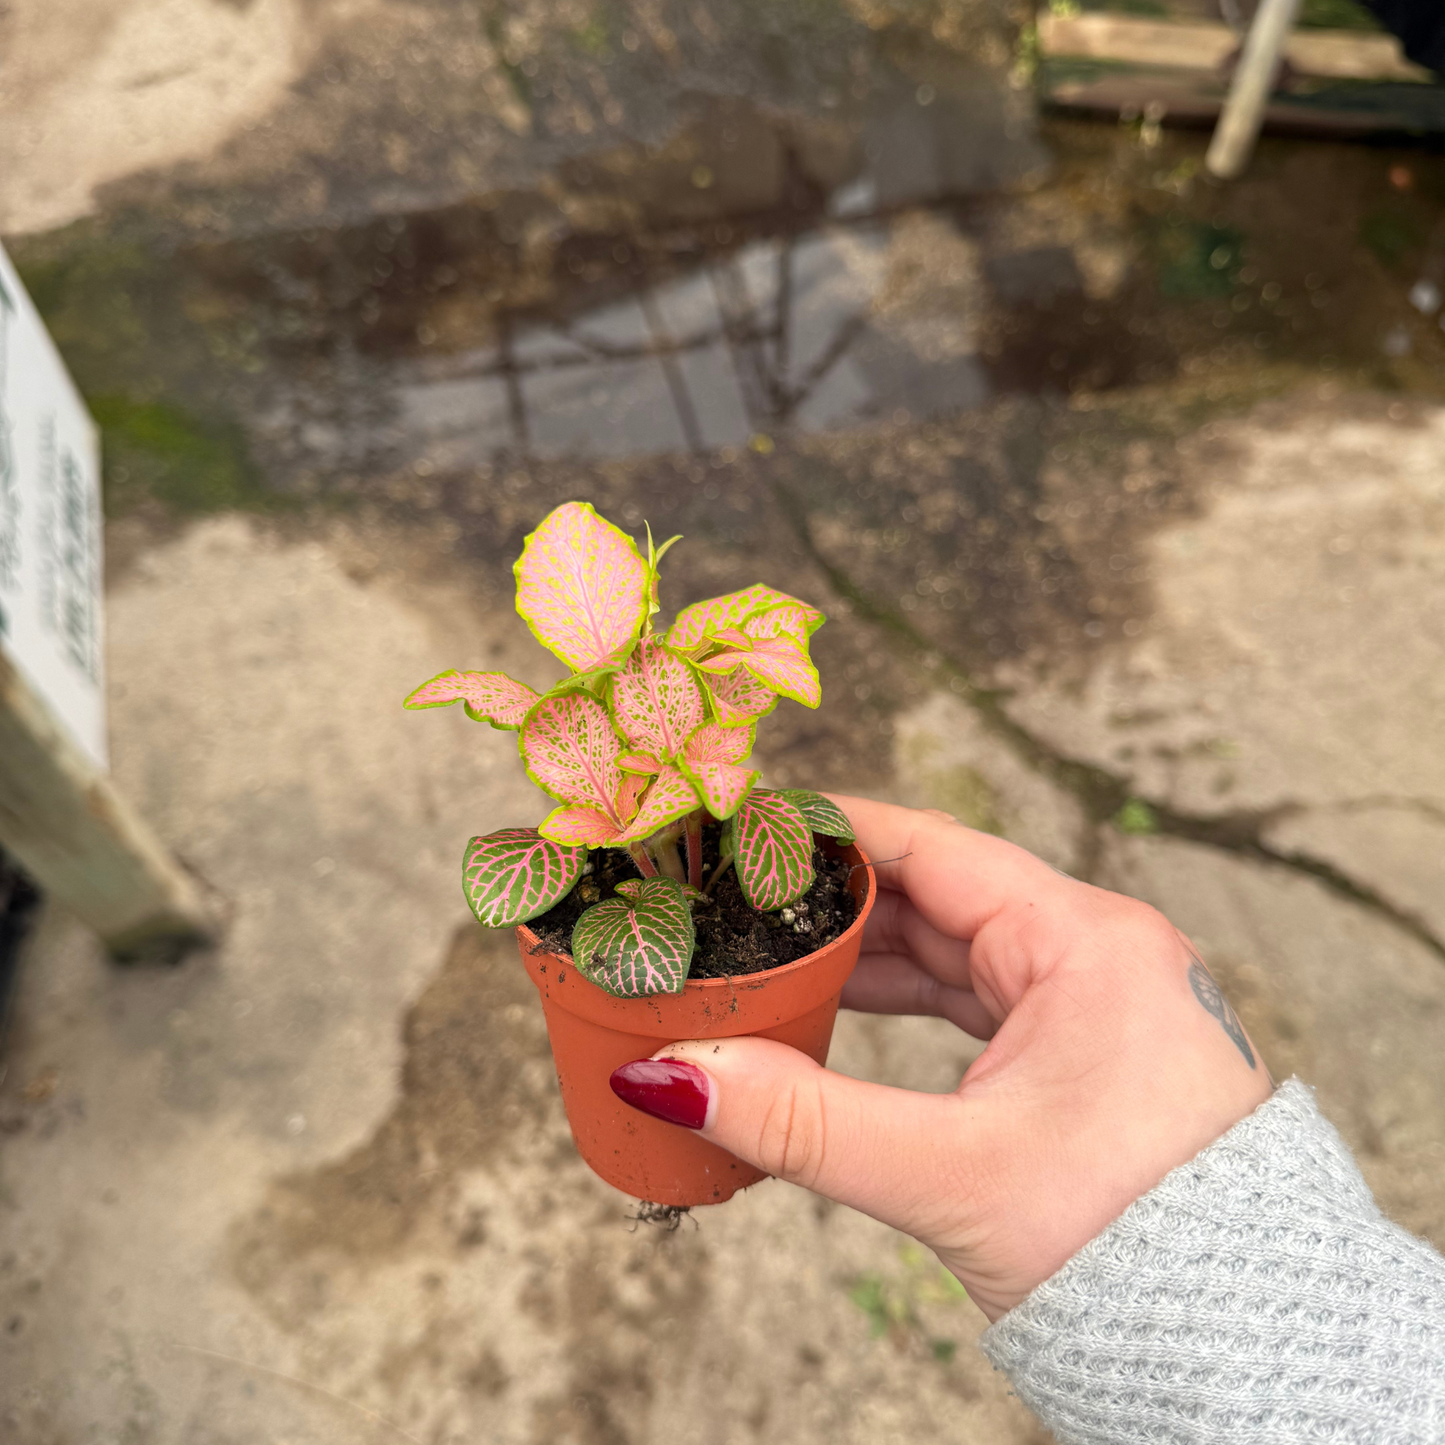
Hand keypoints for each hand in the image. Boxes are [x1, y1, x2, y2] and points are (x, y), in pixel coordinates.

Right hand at [609, 797, 1272, 1320]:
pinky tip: (837, 1011)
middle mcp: (1093, 953)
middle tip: (738, 900)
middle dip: (834, 903)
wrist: (1236, 1342)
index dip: (837, 832)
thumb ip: (805, 1122)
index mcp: (1086, 942)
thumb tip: (672, 1080)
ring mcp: (1088, 1002)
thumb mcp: (953, 1174)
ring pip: (950, 953)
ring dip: (862, 960)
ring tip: (767, 960)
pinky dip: (903, 1004)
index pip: (936, 849)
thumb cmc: (1131, 1247)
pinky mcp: (1077, 1051)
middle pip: (935, 897)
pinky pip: (971, 1001)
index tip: (753, 825)